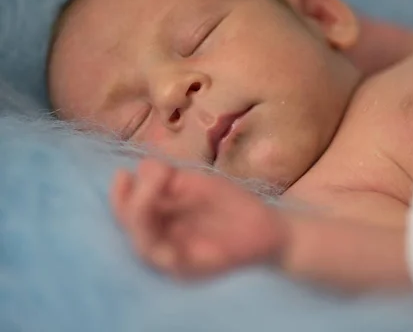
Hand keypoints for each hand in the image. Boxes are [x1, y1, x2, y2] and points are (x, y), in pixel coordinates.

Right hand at [110, 158, 287, 277]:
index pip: (127, 210)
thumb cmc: (234, 206)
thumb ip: (173, 179)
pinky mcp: (194, 269)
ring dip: (143, 215)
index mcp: (161, 218)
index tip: (123, 173)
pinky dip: (163, 247)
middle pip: (130, 227)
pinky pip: (170, 263)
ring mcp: (176, 256)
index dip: (119, 195)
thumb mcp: (201, 184)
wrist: (270, 228)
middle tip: (152, 175)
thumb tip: (143, 166)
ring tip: (160, 184)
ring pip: (144, 245)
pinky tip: (167, 220)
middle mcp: (163, 239)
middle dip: (133, 201)